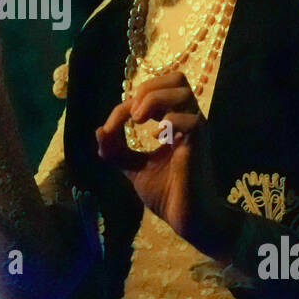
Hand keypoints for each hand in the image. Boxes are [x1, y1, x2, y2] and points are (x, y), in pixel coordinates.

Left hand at [95, 72, 236, 260]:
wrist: (187, 220)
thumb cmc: (167, 194)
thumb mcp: (134, 168)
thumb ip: (117, 151)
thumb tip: (98, 130)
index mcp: (174, 123)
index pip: (154, 92)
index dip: (127, 103)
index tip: (111, 128)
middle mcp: (188, 121)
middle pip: (177, 78)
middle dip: (147, 89)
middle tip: (132, 114)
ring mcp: (196, 132)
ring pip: (184, 91)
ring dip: (155, 99)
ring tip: (139, 120)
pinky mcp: (200, 147)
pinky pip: (193, 121)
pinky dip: (171, 122)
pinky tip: (157, 139)